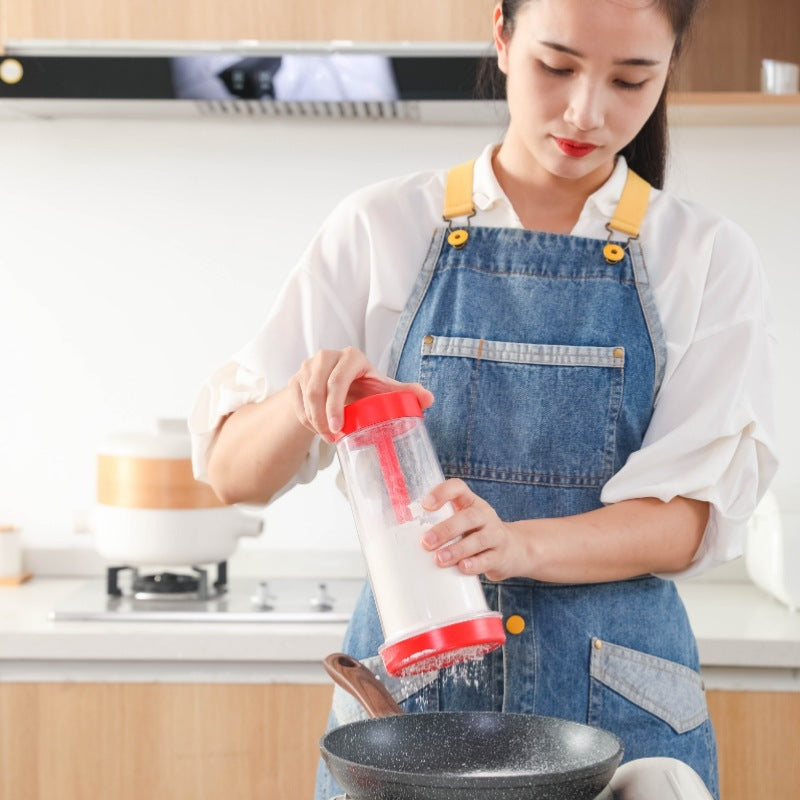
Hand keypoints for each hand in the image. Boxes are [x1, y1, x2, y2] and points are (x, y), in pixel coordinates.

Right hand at [288, 346, 433, 441]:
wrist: (338, 387)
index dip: (335, 405)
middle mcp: (326, 356)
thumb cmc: (365, 387)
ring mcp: (307, 367)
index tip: (339, 428)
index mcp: (351, 356)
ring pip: (304, 398)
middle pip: (317, 389)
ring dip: (314, 422)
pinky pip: (295, 404)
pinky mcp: (295, 379)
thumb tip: (429, 399)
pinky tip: (318, 430)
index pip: (338, 378)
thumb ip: (405, 393)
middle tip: (333, 438)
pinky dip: (305, 421)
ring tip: (328, 437)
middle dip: (323, 417)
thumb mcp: (383, 389)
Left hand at [420, 478, 522, 581]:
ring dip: (457, 549)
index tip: (426, 505)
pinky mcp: (500, 555)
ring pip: (478, 539)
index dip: (442, 493)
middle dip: (445, 529)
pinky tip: (462, 568)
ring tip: (439, 559)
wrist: (514, 549)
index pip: (458, 488)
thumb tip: (405, 538)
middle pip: (468, 517)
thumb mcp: (462, 522)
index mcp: (470, 502)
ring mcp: (495, 535)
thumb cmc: (476, 533)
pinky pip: (488, 559)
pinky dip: (474, 564)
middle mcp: (484, 515)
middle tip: (426, 542)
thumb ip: (440, 524)